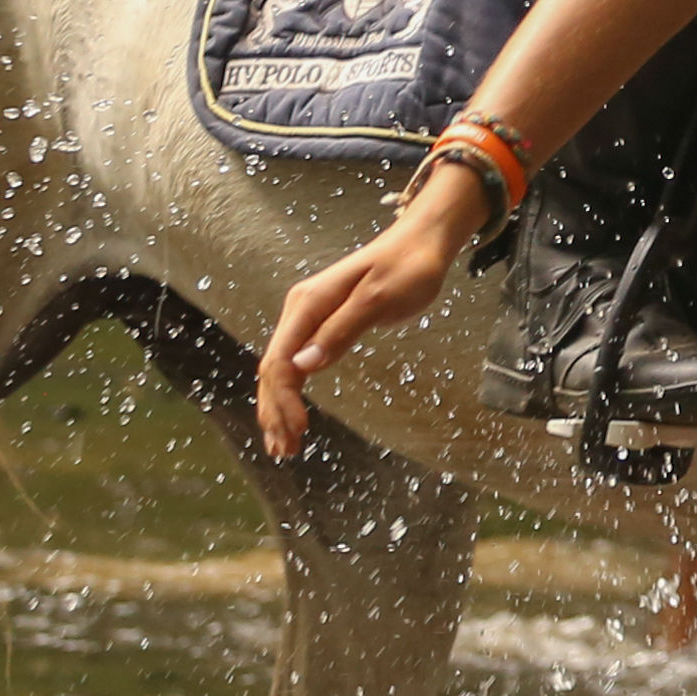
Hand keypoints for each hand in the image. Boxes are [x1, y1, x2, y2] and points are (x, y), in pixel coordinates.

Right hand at [255, 168, 493, 457]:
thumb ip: (341, 331)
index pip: (280, 360)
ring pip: (281, 369)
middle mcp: (300, 310)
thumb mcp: (379, 300)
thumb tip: (303, 366)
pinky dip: (292, 392)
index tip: (298, 432)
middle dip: (275, 411)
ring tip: (284, 447)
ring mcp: (309, 317)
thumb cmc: (408, 268)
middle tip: (285, 452)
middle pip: (274, 369)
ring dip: (278, 407)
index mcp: (308, 304)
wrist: (422, 243)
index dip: (282, 400)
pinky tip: (295, 416)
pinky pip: (297, 363)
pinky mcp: (322, 323)